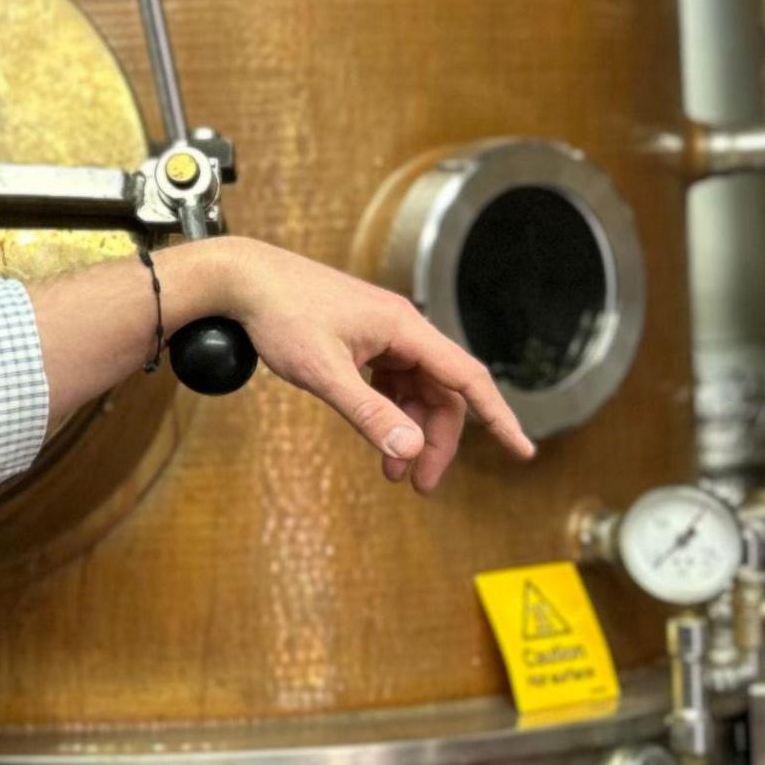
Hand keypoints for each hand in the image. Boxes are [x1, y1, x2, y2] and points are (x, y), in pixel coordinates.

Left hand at [189, 237, 535, 491]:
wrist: (242, 279)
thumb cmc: (279, 314)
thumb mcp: (323, 372)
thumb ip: (368, 413)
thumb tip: (410, 451)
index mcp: (404, 328)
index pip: (468, 378)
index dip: (498, 417)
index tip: (522, 450)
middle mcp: (401, 327)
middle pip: (442, 393)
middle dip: (436, 442)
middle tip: (419, 486)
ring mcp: (382, 333)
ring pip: (417, 390)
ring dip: (411, 431)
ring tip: (392, 473)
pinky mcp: (363, 339)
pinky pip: (393, 381)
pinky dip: (391, 412)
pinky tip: (379, 437)